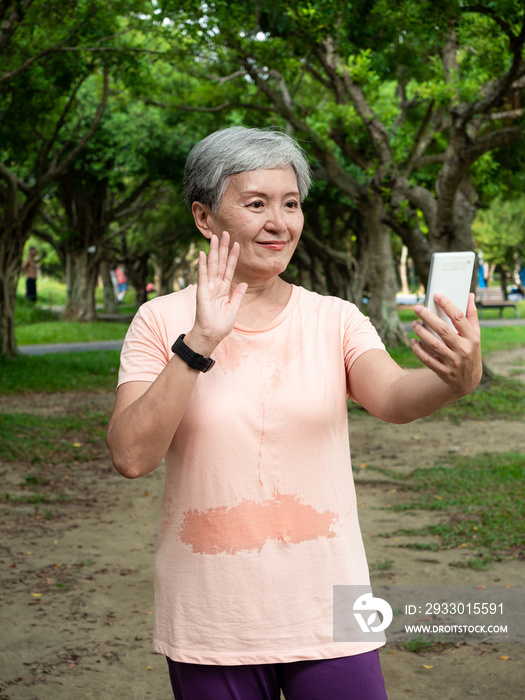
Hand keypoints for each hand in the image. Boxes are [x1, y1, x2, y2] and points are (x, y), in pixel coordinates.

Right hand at [188, 232, 246, 354]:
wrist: (211, 335)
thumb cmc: (221, 325)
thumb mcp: (234, 308)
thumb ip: (238, 294)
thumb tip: (244, 283)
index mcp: (224, 289)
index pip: (229, 269)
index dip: (233, 256)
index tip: (236, 244)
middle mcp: (216, 285)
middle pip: (220, 262)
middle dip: (223, 248)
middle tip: (225, 233)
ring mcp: (208, 287)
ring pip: (212, 265)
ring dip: (214, 251)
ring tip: (215, 237)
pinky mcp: (202, 291)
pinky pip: (203, 276)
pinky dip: (202, 265)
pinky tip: (202, 254)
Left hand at [411, 293, 481, 396]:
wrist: (468, 381)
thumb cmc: (471, 351)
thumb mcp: (475, 335)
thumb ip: (471, 316)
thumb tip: (469, 295)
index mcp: (472, 338)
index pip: (459, 318)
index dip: (447, 304)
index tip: (436, 295)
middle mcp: (463, 349)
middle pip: (443, 330)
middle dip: (428, 317)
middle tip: (417, 308)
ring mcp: (453, 362)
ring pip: (433, 344)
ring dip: (421, 332)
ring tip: (414, 323)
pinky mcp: (443, 372)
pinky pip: (427, 360)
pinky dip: (418, 350)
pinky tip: (413, 341)